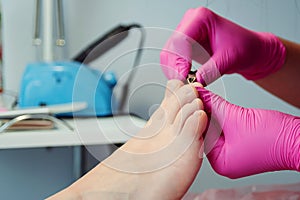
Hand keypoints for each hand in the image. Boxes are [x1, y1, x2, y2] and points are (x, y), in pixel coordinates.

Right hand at [160, 7, 285, 84]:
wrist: (250, 51)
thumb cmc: (244, 47)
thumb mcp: (229, 59)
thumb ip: (212, 70)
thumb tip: (196, 81)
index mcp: (201, 18)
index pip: (180, 39)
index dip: (179, 59)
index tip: (182, 76)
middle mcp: (190, 23)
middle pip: (171, 47)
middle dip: (174, 67)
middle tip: (181, 83)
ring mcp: (186, 34)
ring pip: (169, 55)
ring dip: (173, 71)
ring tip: (183, 83)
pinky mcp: (186, 46)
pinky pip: (173, 60)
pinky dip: (176, 71)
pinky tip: (184, 79)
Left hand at [196, 87, 298, 177]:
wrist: (298, 140)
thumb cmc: (274, 137)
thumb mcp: (236, 117)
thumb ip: (214, 104)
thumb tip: (199, 94)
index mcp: (220, 163)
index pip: (199, 135)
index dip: (194, 114)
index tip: (189, 97)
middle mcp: (224, 161)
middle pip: (206, 132)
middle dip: (203, 113)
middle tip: (196, 94)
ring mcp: (233, 154)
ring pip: (216, 129)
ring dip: (213, 113)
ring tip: (205, 96)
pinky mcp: (241, 146)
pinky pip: (226, 130)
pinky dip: (223, 117)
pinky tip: (217, 104)